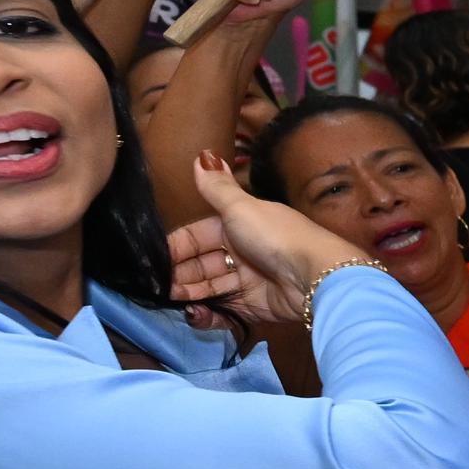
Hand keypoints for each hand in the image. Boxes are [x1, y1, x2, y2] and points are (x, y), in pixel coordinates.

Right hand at [166, 151, 369, 324]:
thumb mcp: (241, 207)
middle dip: (179, 275)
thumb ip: (217, 187)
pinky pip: (227, 310)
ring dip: (190, 294)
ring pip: (211, 287)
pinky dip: (210, 314)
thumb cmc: (275, 236)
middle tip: (157, 288)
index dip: (175, 248)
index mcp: (238, 223)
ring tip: (169, 301)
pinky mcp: (257, 305)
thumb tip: (201, 154)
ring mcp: (250, 279)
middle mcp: (243, 250)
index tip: (151, 263)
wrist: (317, 276)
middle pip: (201, 263)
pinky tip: (195, 314)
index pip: (197, 236)